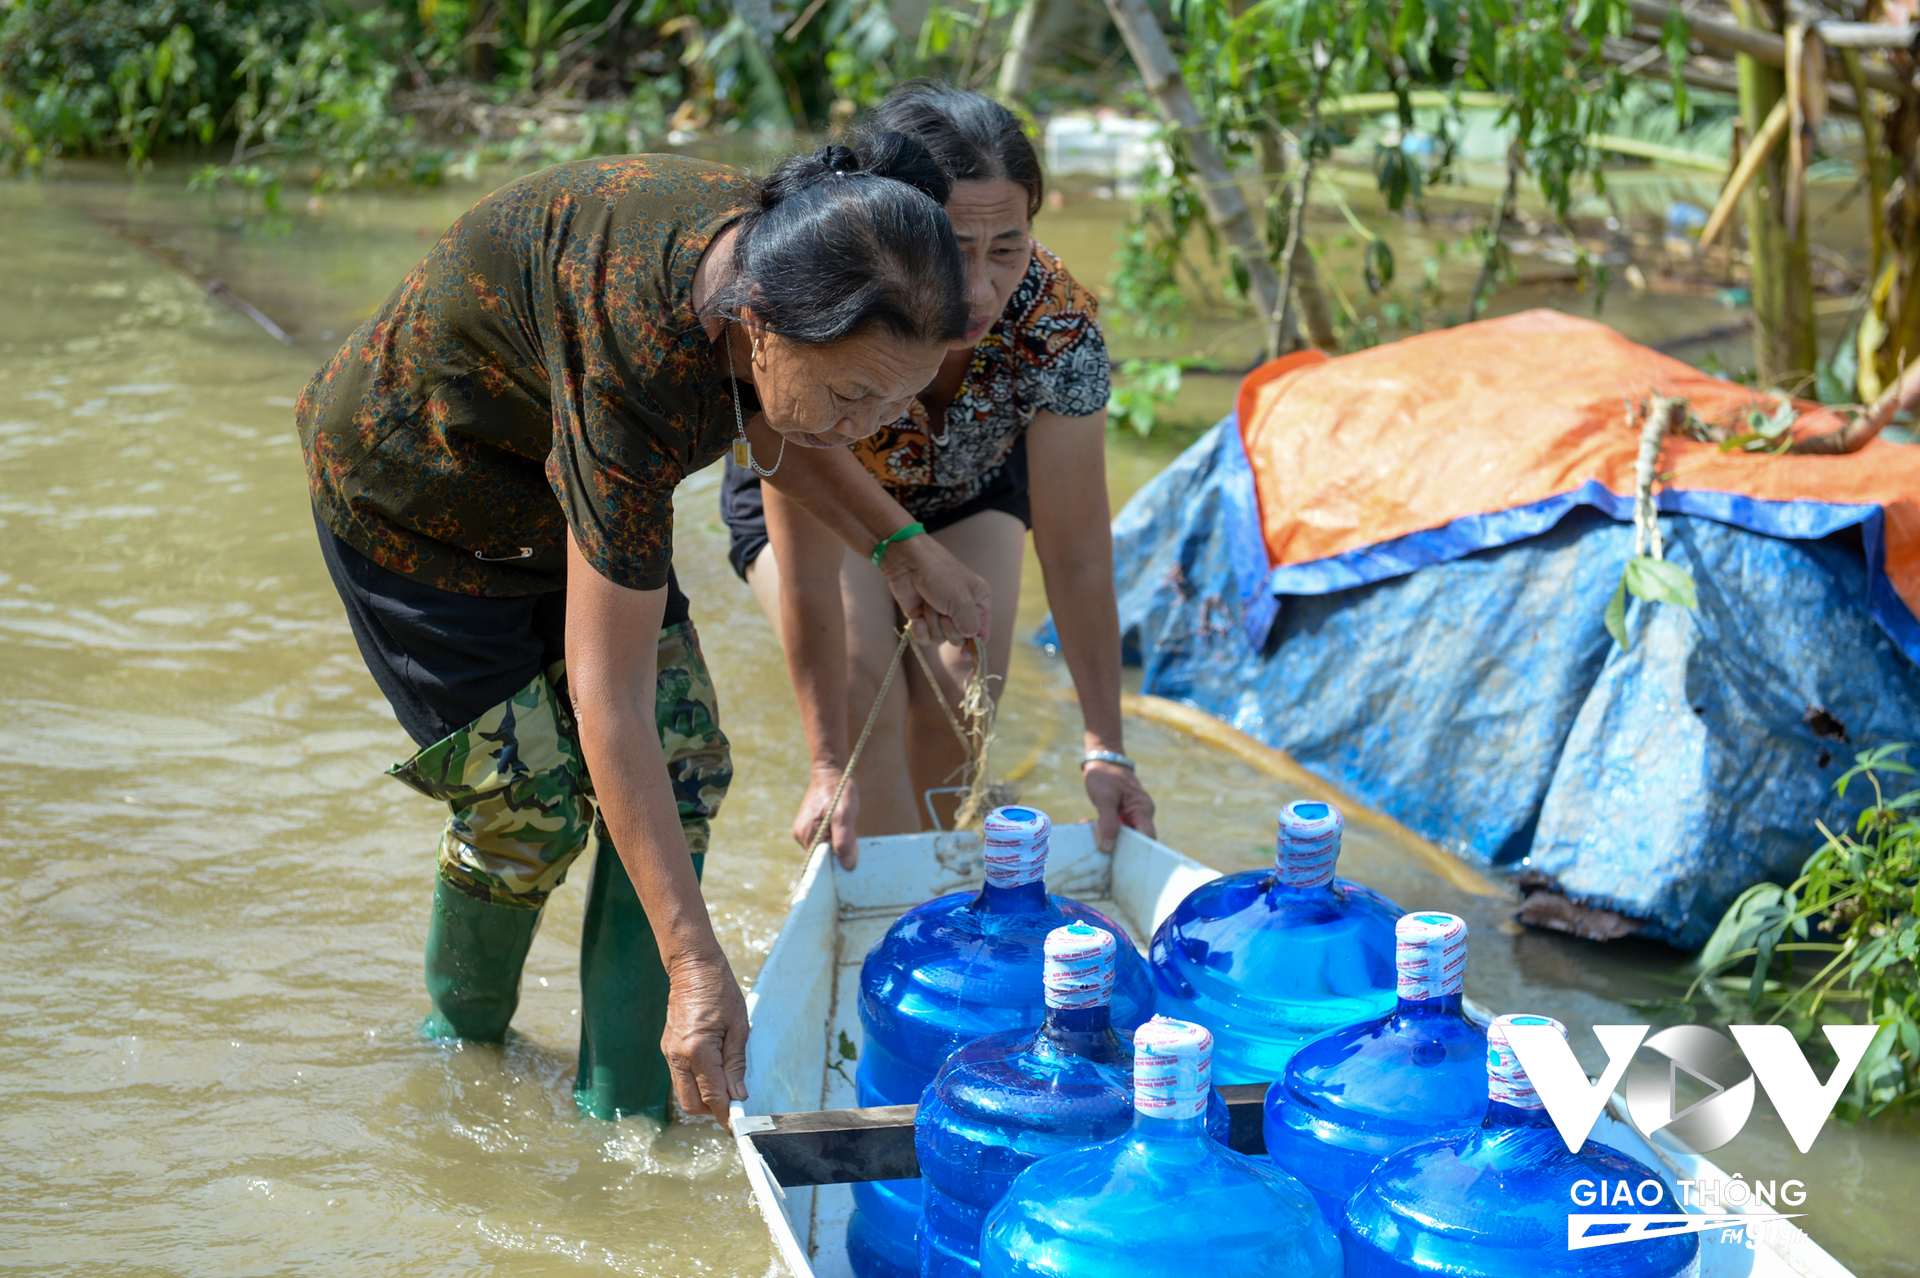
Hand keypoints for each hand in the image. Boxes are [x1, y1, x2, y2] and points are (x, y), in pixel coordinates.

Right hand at [662, 952, 749, 1130]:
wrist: (693, 968)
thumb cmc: (720, 992)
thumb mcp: (739, 1027)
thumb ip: (736, 1065)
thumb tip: (738, 1096)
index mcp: (698, 1051)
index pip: (712, 1096)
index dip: (725, 1115)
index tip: (737, 1127)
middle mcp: (678, 1056)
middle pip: (692, 1104)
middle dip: (712, 1110)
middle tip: (734, 1102)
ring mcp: (669, 1053)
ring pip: (684, 1093)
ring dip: (704, 1096)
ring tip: (726, 1083)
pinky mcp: (668, 1049)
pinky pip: (680, 1077)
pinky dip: (696, 1081)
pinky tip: (713, 1068)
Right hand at [794, 764, 860, 868]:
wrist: (831, 772)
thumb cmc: (839, 790)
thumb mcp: (845, 814)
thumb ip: (844, 840)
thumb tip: (847, 864)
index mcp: (805, 834)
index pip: (820, 862)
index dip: (836, 863)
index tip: (849, 857)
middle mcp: (800, 835)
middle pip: (821, 856)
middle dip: (837, 852)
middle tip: (850, 839)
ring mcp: (803, 830)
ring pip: (823, 848)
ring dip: (837, 844)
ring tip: (844, 828)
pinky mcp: (809, 826)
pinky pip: (823, 840)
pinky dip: (834, 838)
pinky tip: (840, 827)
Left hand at [879, 536, 989, 645]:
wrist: (907, 562)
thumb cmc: (939, 574)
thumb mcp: (960, 599)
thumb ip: (970, 623)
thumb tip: (971, 639)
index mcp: (978, 601)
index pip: (982, 631)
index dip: (975, 646)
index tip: (965, 654)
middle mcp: (961, 610)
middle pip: (960, 639)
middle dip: (948, 629)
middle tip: (943, 613)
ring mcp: (941, 614)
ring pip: (940, 639)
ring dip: (933, 624)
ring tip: (928, 605)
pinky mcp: (923, 618)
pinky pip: (925, 638)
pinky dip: (920, 630)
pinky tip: (917, 618)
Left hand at [1084, 760, 1155, 852]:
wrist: (1103, 758)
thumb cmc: (1105, 775)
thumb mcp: (1104, 798)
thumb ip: (1107, 823)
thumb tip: (1107, 847)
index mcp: (1142, 809)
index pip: (1147, 838)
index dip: (1138, 852)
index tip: (1122, 863)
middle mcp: (1142, 813)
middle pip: (1136, 840)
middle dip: (1118, 846)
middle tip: (1098, 850)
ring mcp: (1133, 814)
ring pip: (1124, 834)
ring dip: (1107, 836)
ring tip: (1088, 832)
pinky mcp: (1123, 813)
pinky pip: (1117, 827)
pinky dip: (1104, 829)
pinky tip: (1088, 825)